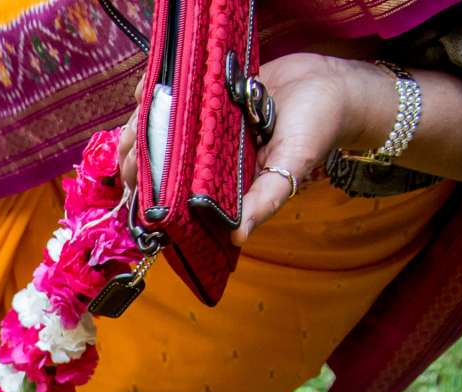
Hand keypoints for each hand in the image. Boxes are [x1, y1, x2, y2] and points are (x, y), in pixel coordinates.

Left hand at [114, 53, 378, 244]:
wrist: (333, 84)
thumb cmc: (315, 131)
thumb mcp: (290, 170)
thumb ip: (265, 201)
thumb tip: (238, 238)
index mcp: (216, 182)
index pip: (172, 193)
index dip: (146, 188)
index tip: (132, 178)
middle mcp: (204, 158)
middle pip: (155, 161)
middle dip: (134, 155)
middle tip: (129, 145)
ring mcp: (202, 126)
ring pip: (157, 129)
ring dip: (139, 123)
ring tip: (137, 115)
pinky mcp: (206, 95)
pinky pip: (173, 95)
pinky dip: (155, 91)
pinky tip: (147, 87)